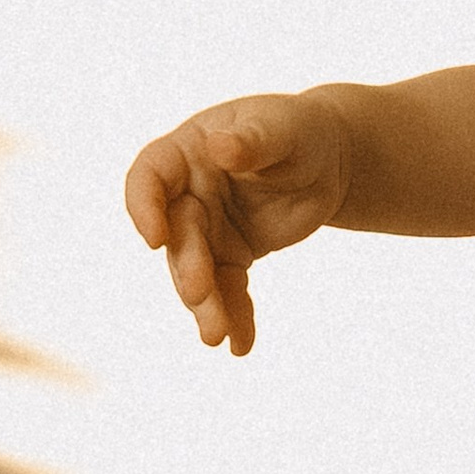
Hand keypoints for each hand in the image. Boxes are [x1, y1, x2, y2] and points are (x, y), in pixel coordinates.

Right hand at [123, 95, 350, 354]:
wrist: (330, 161)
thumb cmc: (301, 130)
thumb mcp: (284, 128)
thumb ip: (252, 140)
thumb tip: (219, 148)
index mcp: (188, 151)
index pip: (151, 176)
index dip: (144, 207)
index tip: (154, 239)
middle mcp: (188, 192)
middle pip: (178, 236)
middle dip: (188, 269)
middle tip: (201, 297)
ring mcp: (207, 228)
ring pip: (196, 272)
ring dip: (205, 305)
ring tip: (218, 336)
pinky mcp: (231, 256)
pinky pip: (228, 290)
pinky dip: (235, 317)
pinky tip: (241, 345)